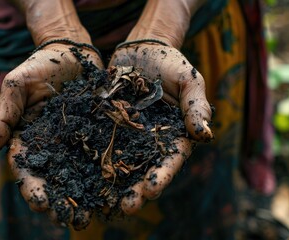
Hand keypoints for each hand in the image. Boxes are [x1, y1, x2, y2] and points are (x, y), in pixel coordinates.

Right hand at [0, 43, 102, 228]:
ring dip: (85, 194)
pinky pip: (103, 154)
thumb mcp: (17, 87)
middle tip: (69, 219)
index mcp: (30, 138)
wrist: (72, 51)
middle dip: (61, 200)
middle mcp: (54, 145)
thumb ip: (3, 118)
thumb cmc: (40, 65)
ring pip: (80, 172)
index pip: (28, 168)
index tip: (42, 203)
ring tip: (94, 213)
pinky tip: (116, 188)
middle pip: (55, 177)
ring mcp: (78, 141)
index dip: (33, 187)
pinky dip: (108, 172)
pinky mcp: (99, 133)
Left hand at [109, 42, 213, 213]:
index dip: (161, 176)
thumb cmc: (171, 64)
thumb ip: (196, 106)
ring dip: (113, 183)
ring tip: (104, 200)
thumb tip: (205, 135)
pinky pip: (99, 144)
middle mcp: (149, 142)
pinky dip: (93, 160)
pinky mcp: (107, 127)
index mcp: (174, 136)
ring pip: (120, 164)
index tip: (151, 190)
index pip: (170, 161)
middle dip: (136, 190)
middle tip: (126, 206)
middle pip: (144, 170)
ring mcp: (127, 136)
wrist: (141, 49)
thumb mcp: (189, 80)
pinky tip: (82, 175)